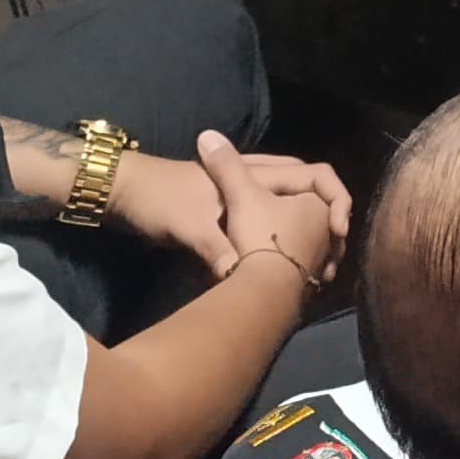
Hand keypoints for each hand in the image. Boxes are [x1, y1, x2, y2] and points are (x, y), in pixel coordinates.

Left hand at [104, 144, 352, 279]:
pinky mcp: (228, 214)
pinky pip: (267, 223)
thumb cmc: (158, 200)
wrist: (122, 193)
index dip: (335, 200)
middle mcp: (255, 181)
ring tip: (315, 266)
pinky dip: (279, 241)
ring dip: (304, 233)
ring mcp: (242, 197)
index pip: (315, 175)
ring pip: (287, 209)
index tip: (337, 233)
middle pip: (306, 193)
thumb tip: (240, 284)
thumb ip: (217, 251)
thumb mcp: (189, 226)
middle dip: (326, 221)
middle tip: (332, 255)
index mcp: (254, 175)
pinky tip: (279, 267)